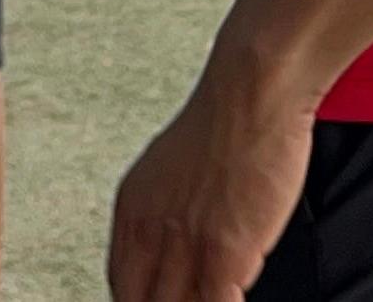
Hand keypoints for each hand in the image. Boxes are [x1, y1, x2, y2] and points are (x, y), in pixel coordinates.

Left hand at [109, 74, 313, 301]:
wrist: (251, 92)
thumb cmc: (226, 124)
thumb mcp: (170, 169)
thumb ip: (164, 212)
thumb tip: (171, 245)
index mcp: (131, 211)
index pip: (121, 287)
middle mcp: (149, 231)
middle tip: (191, 299)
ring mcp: (185, 245)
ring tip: (214, 297)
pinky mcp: (224, 253)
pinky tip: (237, 300)